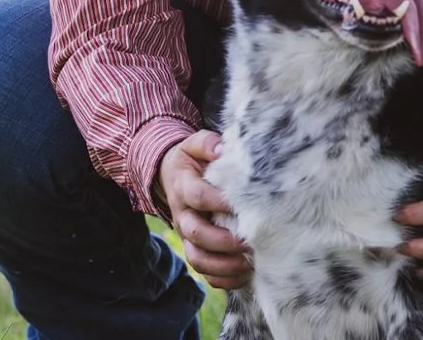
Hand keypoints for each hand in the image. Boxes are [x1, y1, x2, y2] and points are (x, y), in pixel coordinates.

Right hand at [156, 130, 251, 289]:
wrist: (172, 175)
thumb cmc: (192, 159)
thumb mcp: (195, 144)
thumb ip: (208, 143)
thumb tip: (222, 149)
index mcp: (183, 186)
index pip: (197, 196)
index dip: (218, 202)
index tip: (243, 204)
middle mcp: (182, 214)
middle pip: (196, 233)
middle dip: (224, 240)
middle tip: (250, 240)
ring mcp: (186, 235)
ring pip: (197, 258)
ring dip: (224, 264)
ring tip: (249, 262)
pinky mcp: (194, 248)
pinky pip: (203, 271)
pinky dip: (222, 278)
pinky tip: (244, 274)